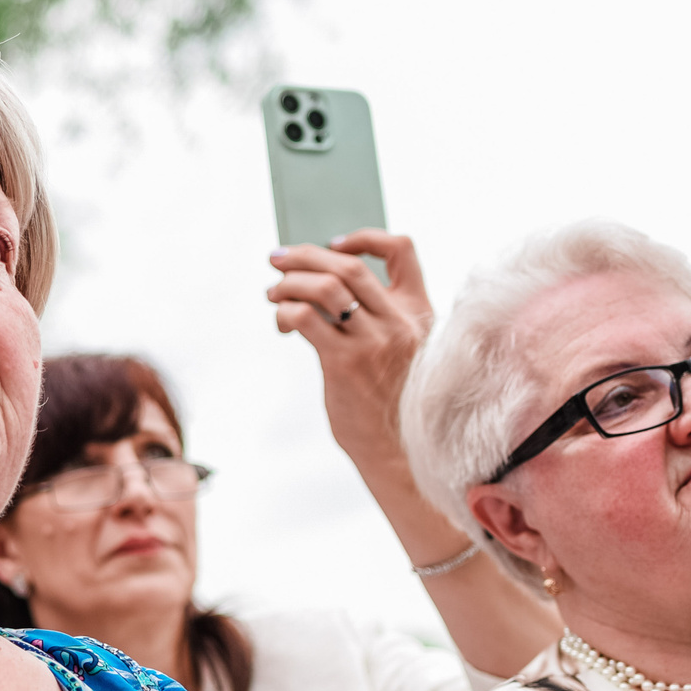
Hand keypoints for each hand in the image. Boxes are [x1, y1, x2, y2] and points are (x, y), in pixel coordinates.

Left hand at [265, 230, 433, 469]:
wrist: (400, 453)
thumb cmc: (392, 404)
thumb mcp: (403, 353)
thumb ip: (379, 321)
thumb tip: (322, 294)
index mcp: (417, 313)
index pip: (401, 250)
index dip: (365, 238)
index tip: (335, 243)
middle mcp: (398, 322)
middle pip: (348, 266)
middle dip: (305, 256)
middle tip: (277, 259)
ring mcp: (373, 342)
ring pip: (325, 287)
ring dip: (289, 283)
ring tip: (272, 292)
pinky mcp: (345, 363)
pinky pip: (306, 319)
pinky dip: (286, 312)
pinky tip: (281, 324)